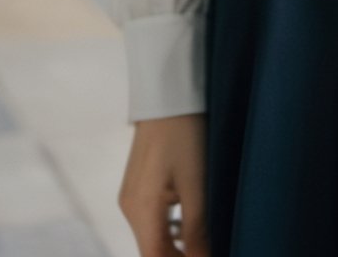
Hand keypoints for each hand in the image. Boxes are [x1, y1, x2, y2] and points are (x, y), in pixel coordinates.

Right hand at [117, 112, 209, 256]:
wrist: (168, 95)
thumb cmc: (185, 135)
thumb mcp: (196, 183)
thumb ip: (197, 228)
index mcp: (141, 209)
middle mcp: (130, 207)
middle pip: (151, 250)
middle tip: (208, 249)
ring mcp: (131, 196)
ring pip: (151, 236)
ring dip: (174, 246)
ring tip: (203, 243)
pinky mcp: (137, 186)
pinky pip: (150, 220)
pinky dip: (168, 229)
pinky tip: (189, 225)